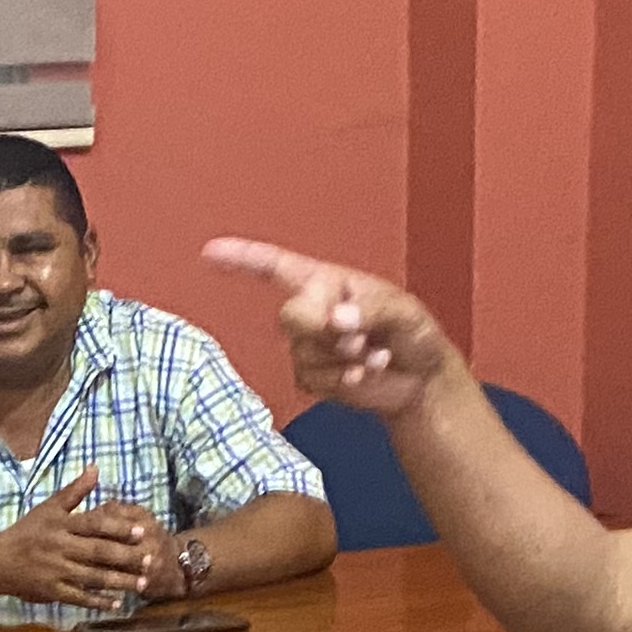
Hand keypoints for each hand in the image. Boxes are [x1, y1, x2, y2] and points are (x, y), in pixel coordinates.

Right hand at [0, 470, 163, 608]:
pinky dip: (98, 601)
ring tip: (142, 584)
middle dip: (126, 557)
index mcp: (61, 525)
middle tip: (151, 560)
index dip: (119, 528)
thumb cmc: (28, 531)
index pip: (94, 525)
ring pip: (92, 577)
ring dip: (119, 582)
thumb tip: (95, 468)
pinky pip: (79, 597)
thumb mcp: (49, 508)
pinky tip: (117, 603)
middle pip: (98, 552)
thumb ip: (74, 491)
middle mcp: (60, 547)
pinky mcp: (52, 591)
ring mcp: (56, 571)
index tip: (142, 532)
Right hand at [202, 238, 461, 420]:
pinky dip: (341, 379)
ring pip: (303, 352)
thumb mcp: (403, 310)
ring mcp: (307, 346)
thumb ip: (370, 308)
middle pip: (290, 316)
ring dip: (343, 358)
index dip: (240, 258)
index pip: (275, 266)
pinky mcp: (311, 378)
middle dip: (323, 329)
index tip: (210, 252)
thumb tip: (338, 319)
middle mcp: (310, 310)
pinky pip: (311, 379)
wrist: (421, 380)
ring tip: (373, 354)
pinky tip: (364, 373)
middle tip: (359, 335)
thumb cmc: (414, 334)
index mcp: (325, 282)